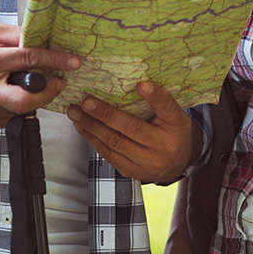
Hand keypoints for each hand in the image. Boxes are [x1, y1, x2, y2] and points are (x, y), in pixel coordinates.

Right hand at [0, 22, 77, 129]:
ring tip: (21, 85)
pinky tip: (6, 95)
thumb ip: (16, 35)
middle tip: (57, 84)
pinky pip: (11, 116)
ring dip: (30, 97)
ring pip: (21, 109)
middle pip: (25, 100)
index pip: (28, 60)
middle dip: (48, 94)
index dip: (55, 61)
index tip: (71, 62)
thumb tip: (43, 39)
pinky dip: (15, 106)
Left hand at [68, 81, 194, 182]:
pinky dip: (92, 138)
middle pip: (132, 128)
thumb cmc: (171, 132)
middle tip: (86, 101)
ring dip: (91, 126)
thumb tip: (135, 82)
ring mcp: (146, 163)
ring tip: (75, 112)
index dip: (155, 96)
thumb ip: (159, 101)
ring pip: (114, 142)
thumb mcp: (174, 115)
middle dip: (105, 114)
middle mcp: (163, 146)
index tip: (141, 84)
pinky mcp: (131, 171)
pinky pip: (108, 154)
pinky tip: (81, 126)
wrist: (177, 164)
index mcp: (176, 127)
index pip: (167, 108)